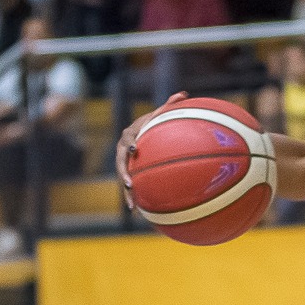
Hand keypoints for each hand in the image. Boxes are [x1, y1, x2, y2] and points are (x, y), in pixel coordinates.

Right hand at [115, 91, 187, 206]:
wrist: (138, 132)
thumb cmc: (152, 123)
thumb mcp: (160, 114)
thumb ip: (170, 105)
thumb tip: (184, 93)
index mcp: (130, 135)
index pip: (127, 139)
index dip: (129, 144)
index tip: (133, 149)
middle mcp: (123, 149)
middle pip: (120, 163)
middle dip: (124, 174)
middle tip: (129, 183)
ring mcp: (123, 162)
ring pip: (122, 177)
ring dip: (127, 192)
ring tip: (132, 205)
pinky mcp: (128, 172)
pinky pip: (129, 185)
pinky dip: (133, 197)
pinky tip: (138, 211)